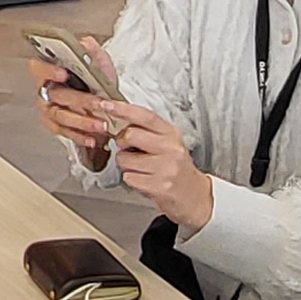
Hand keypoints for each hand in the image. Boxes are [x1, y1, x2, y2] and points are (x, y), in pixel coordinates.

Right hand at [31, 59, 123, 156]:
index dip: (48, 70)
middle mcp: (46, 90)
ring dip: (82, 122)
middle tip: (98, 104)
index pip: (38, 68)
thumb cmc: (96, 83)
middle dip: (80, 100)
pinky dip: (79, 136)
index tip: (63, 73)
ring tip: (100, 124)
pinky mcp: (55, 126)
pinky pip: (64, 133)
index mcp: (51, 71)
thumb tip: (86, 43)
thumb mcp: (99, 65)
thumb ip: (93, 53)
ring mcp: (49, 110)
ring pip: (61, 116)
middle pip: (57, 95)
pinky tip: (93, 138)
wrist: (102, 105)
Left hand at [105, 100, 205, 216]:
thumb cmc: (176, 167)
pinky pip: (129, 178)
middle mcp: (171, 148)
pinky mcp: (160, 186)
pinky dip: (131, 179)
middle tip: (128, 148)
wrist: (194, 195)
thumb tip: (119, 119)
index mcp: (171, 133)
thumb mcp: (168, 143)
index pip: (145, 116)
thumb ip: (147, 131)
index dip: (123, 109)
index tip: (107, 104)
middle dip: (122, 142)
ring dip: (125, 164)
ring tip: (139, 167)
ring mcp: (166, 167)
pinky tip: (144, 179)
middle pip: (131, 135)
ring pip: (125, 159)